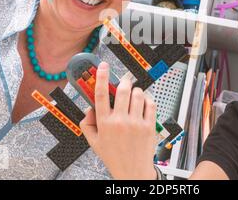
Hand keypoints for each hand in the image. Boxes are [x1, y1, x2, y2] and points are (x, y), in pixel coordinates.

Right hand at [80, 62, 157, 179]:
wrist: (133, 172)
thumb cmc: (114, 156)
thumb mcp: (94, 142)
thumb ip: (87, 123)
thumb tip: (89, 108)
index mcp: (105, 123)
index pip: (101, 94)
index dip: (102, 77)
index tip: (103, 66)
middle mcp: (120, 121)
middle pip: (123, 90)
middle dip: (124, 82)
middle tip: (125, 83)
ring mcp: (136, 123)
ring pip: (138, 94)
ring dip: (136, 91)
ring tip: (134, 96)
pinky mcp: (149, 126)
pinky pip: (150, 103)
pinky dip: (147, 99)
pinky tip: (143, 103)